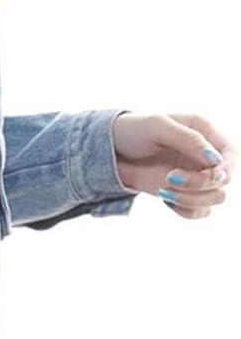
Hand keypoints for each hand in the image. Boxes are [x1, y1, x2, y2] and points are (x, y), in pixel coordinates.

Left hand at [111, 112, 234, 218]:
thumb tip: (214, 159)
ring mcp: (193, 176)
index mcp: (204, 132)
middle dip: (200, 185)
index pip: (231, 154)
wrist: (109, 151)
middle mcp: (203, 155)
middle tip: (169, 179)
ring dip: (191, 200)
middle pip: (224, 180)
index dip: (226, 169)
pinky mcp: (182, 193)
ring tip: (163, 191)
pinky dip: (186, 211)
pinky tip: (166, 199)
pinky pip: (199, 211)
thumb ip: (188, 139)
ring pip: (215, 198)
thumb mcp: (157, 127)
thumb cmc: (132, 131)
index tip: (211, 176)